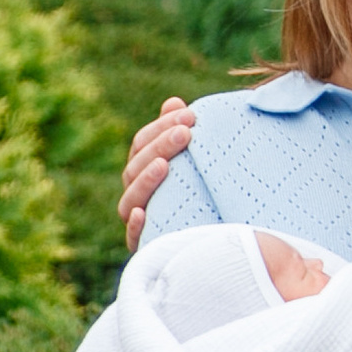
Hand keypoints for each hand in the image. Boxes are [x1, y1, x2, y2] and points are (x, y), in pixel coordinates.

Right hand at [119, 97, 195, 249]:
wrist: (222, 248)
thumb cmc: (209, 197)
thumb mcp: (201, 165)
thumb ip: (182, 134)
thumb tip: (173, 102)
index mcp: (145, 172)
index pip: (142, 144)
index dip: (160, 126)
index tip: (189, 113)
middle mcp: (138, 197)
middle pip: (135, 167)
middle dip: (159, 146)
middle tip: (186, 131)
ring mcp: (140, 223)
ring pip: (130, 200)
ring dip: (145, 180)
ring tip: (164, 164)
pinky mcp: (147, 249)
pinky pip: (134, 239)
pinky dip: (135, 225)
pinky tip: (143, 213)